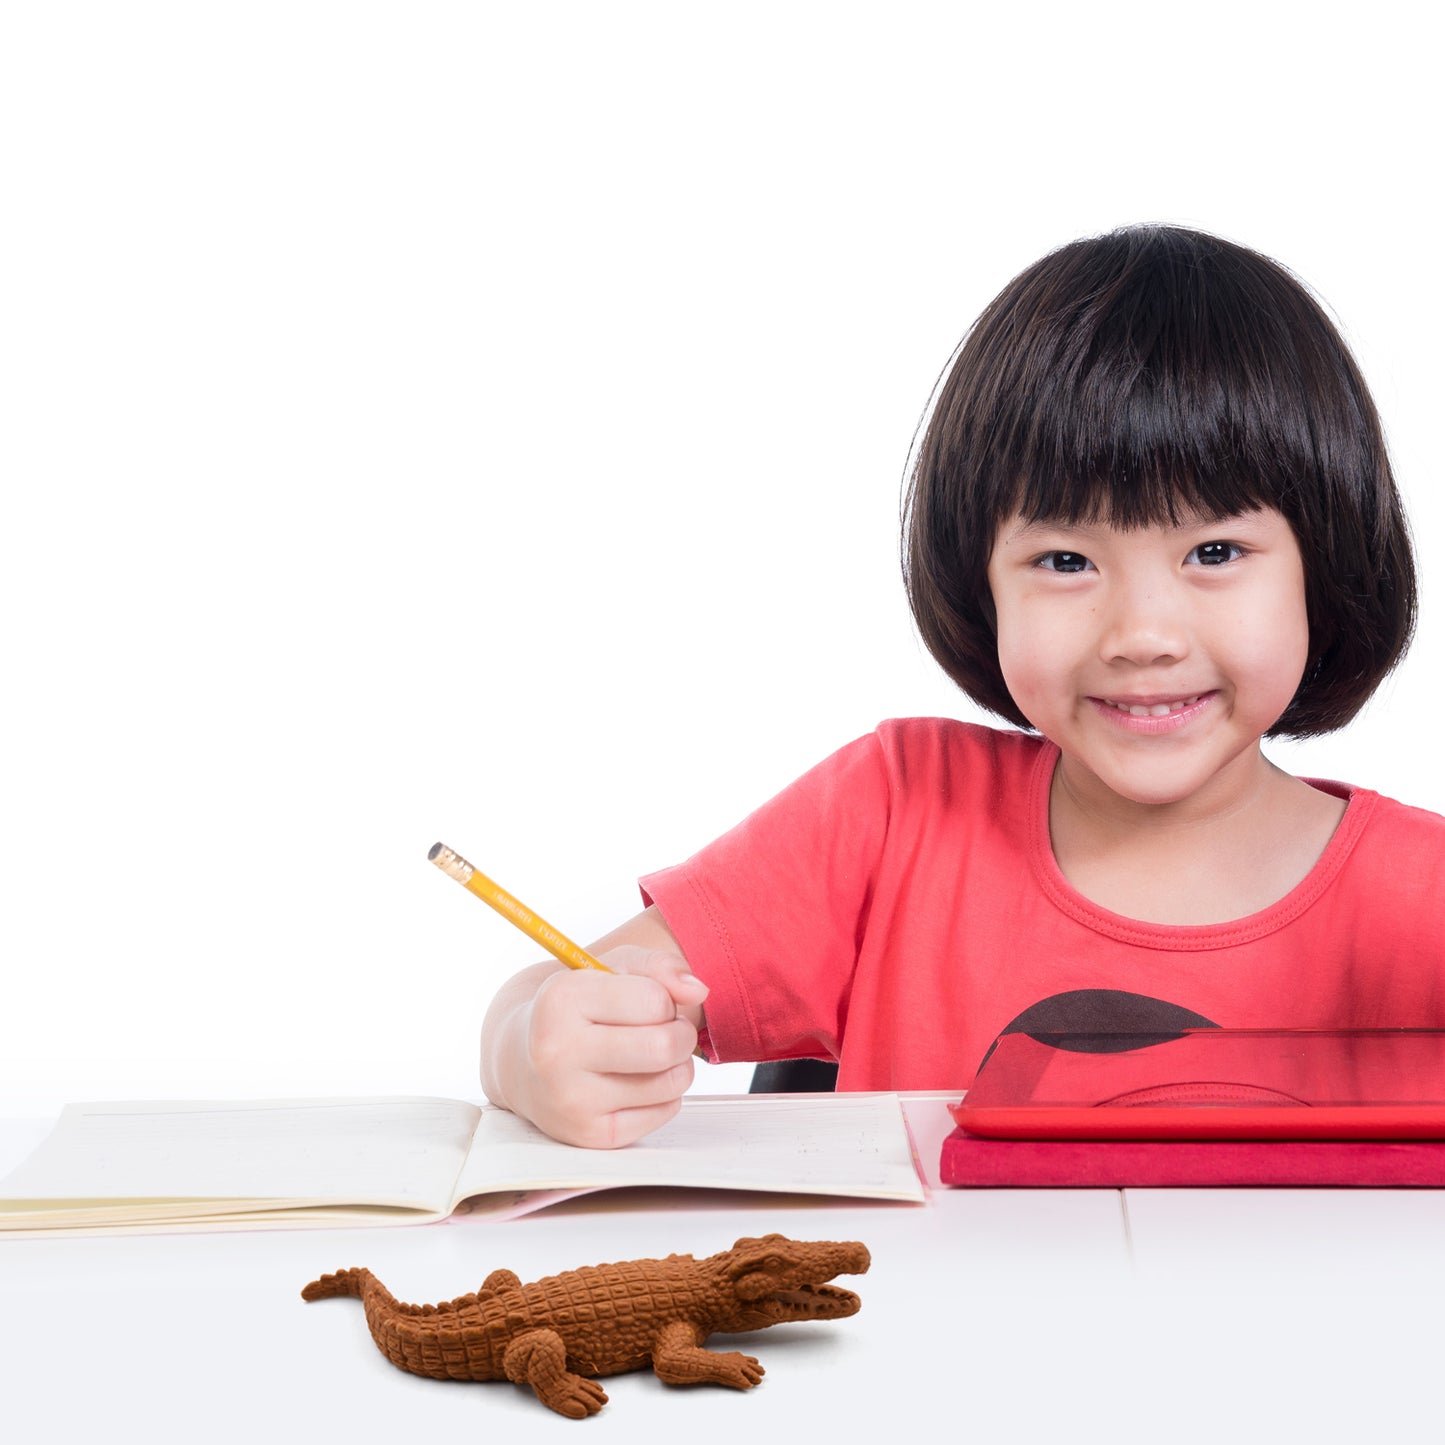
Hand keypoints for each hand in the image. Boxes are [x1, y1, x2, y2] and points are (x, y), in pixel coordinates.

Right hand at [485, 945, 708, 1148]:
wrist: (522, 1061)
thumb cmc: (579, 1008)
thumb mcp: (611, 969)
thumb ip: (659, 967)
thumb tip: (699, 991)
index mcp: (561, 1000)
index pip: (654, 1000)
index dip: (663, 999)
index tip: (648, 1002)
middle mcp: (558, 1052)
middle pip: (664, 1046)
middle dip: (681, 1034)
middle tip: (669, 1030)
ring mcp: (571, 1100)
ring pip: (670, 1083)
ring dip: (677, 1065)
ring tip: (654, 1055)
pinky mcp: (589, 1135)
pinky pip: (664, 1113)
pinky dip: (666, 1095)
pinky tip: (640, 1082)